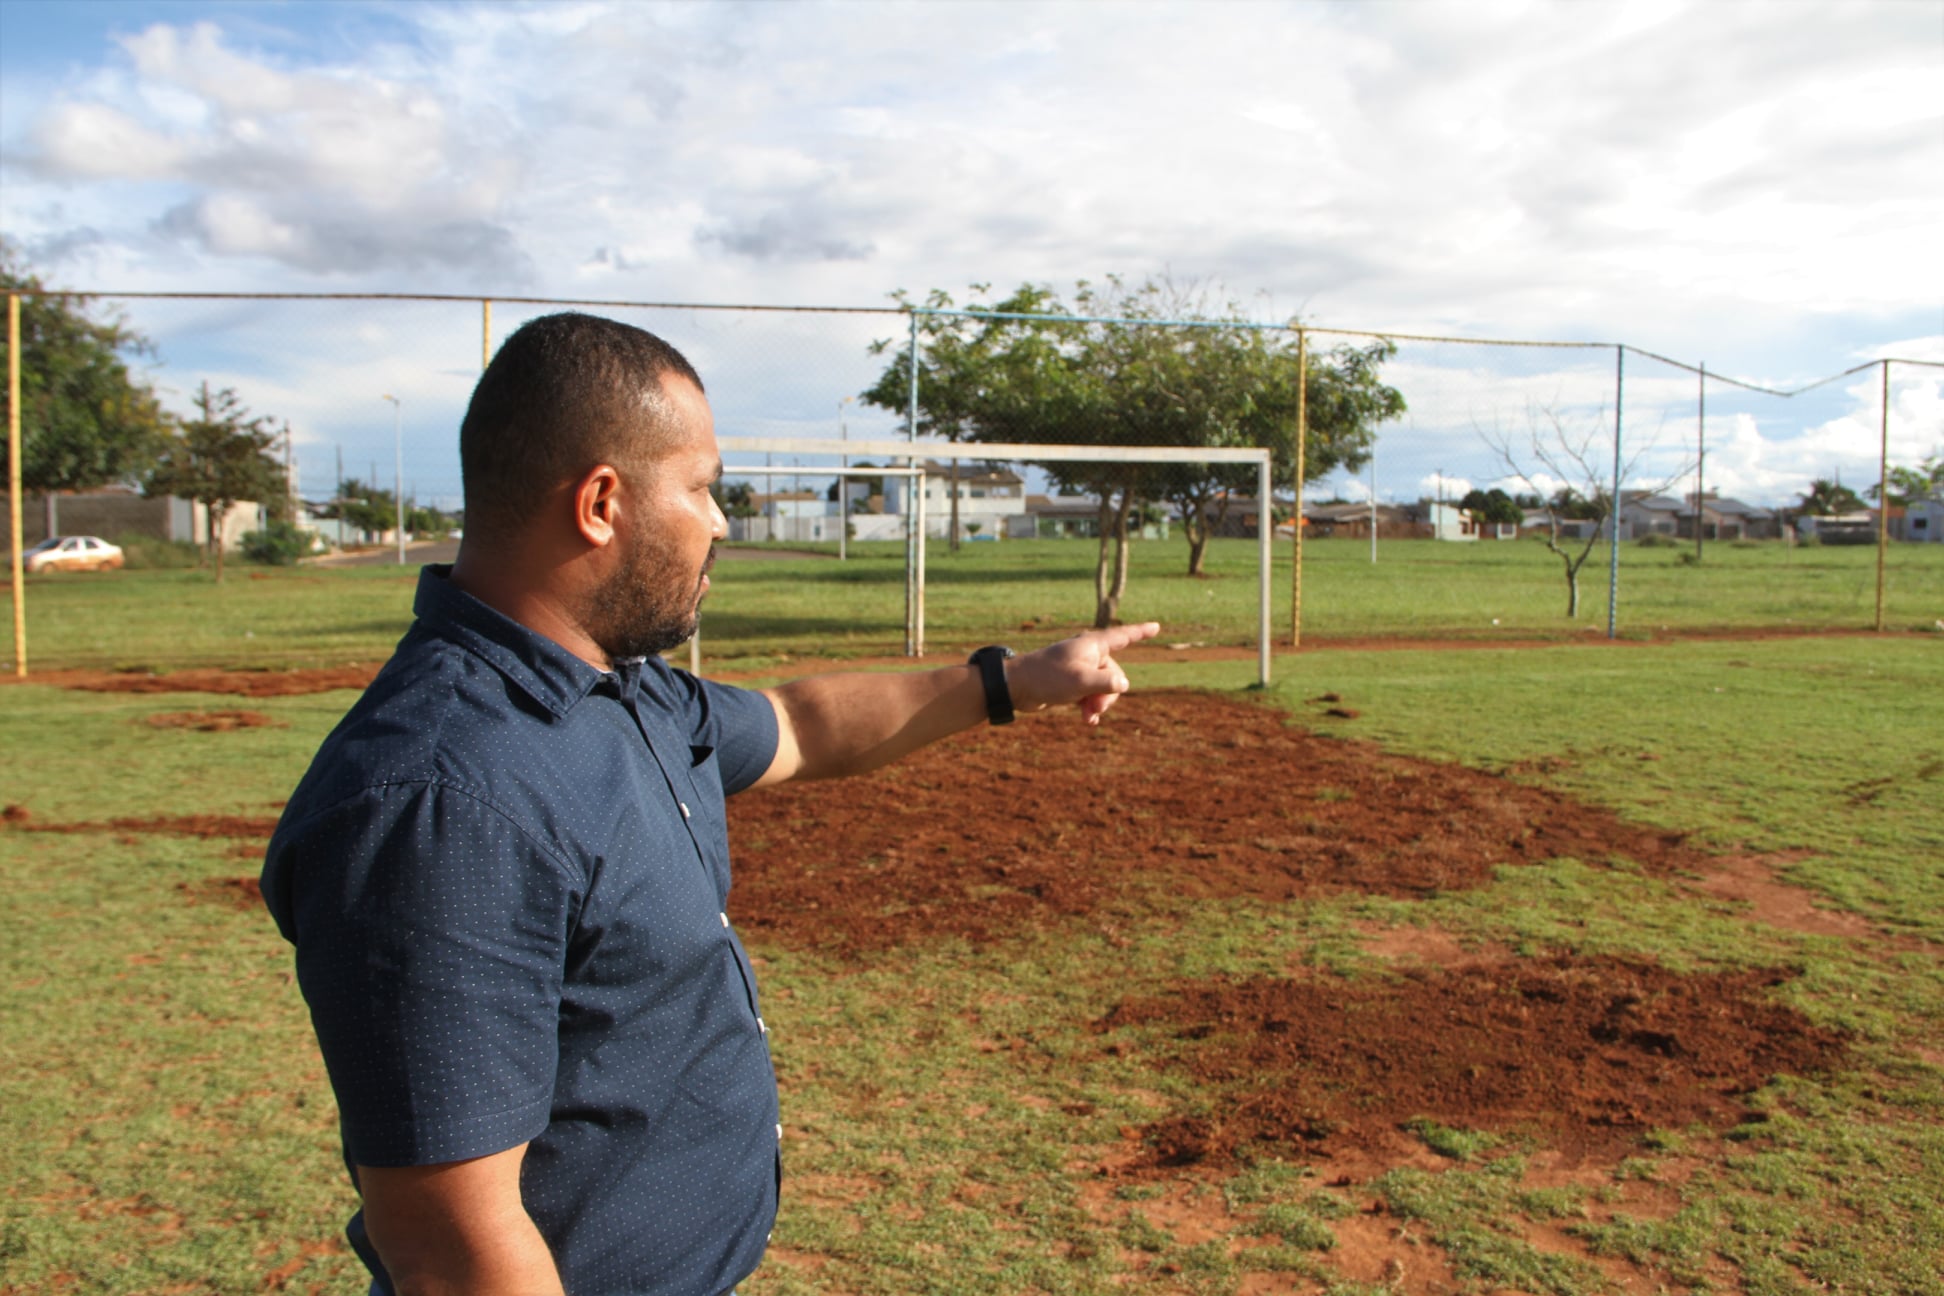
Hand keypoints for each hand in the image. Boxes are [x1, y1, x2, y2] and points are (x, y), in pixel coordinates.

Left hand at [1009, 622, 1160, 724]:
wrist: (1017, 686)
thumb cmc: (1048, 677)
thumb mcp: (1082, 681)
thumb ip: (1108, 682)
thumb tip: (1124, 684)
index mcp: (1093, 645)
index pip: (1123, 636)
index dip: (1141, 632)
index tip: (1157, 626)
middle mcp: (1088, 654)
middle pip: (1115, 674)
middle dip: (1109, 694)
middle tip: (1095, 708)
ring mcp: (1079, 668)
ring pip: (1103, 688)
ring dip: (1099, 704)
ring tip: (1087, 716)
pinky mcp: (1071, 683)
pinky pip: (1090, 695)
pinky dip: (1090, 707)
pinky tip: (1086, 721)